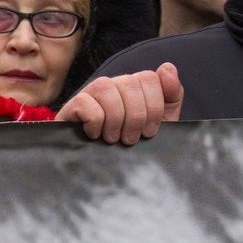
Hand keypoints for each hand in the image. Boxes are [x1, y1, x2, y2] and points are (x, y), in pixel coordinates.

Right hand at [57, 63, 182, 144]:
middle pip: (130, 82)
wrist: (101, 175)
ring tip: (113, 138)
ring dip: (115, 119)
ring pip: (106, 87)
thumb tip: (168, 67)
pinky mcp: (71, 107)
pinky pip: (85, 102)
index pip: (149, 78)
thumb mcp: (160, 125)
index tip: (149, 132)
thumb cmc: (130, 147)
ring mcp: (90, 94)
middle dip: (136, 117)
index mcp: (134, 88)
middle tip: (130, 139)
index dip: (154, 107)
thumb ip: (171, 96)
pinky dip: (94, 122)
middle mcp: (113, 86)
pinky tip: (95, 135)